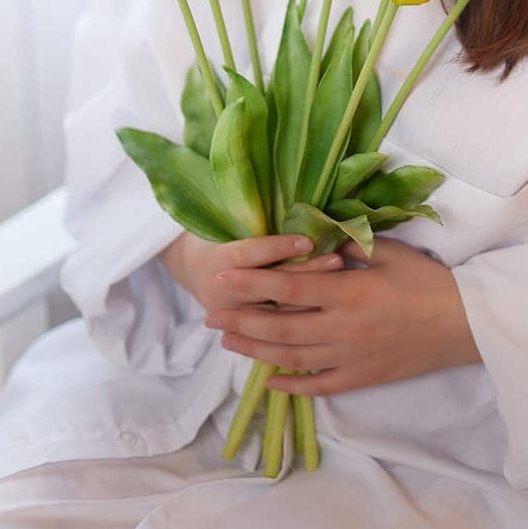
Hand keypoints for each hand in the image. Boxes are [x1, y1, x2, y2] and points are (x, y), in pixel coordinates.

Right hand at [159, 230, 343, 315]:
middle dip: (305, 273)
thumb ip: (250, 217)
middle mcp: (223, 291)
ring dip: (312, 297)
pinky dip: (304, 317)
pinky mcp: (244, 332)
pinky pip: (279, 328)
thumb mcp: (222, 220)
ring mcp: (233, 316)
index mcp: (214, 259)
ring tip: (341, 281)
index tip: (308, 241)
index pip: (249, 254)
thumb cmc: (211, 233)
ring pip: (278, 311)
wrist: (186, 267)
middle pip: (269, 285)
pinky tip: (328, 304)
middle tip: (337, 259)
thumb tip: (291, 196)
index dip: (278, 248)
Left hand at [204, 235, 482, 395]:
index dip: (251, 282)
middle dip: (240, 321)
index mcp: (347, 292)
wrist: (465, 325)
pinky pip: (318, 386)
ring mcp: (349, 358)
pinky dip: (291, 385)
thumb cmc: (428, 282)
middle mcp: (341, 328)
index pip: (288, 287)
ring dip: (255, 350)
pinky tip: (269, 380)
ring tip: (228, 342)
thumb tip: (317, 242)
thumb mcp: (388, 253)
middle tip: (209, 315)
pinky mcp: (361, 378)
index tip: (223, 276)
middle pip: (279, 326)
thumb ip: (348, 247)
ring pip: (291, 357)